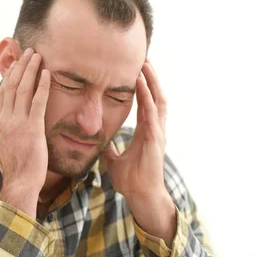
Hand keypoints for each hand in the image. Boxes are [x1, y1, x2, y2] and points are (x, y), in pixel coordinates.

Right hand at [0, 48, 49, 217]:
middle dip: (20, 67)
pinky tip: (47, 74)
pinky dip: (42, 85)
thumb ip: (9, 131)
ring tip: (37, 56)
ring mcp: (18, 123)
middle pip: (11, 86)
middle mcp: (5, 120)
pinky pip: (38, 101)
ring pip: (22, 89)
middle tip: (27, 52)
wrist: (19, 182)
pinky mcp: (32, 128)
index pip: (2, 93)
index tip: (15, 64)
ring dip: (30, 70)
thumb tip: (13, 124)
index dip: (9, 76)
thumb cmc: (17, 168)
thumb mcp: (7, 145)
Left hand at [103, 61, 176, 244]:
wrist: (140, 196)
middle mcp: (155, 129)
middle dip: (151, 78)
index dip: (143, 87)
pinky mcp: (155, 138)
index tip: (137, 71)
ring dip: (152, 81)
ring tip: (145, 64)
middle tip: (144, 59)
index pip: (146, 103)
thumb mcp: (114, 160)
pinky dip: (146, 96)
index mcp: (146, 132)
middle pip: (155, 96)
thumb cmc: (132, 180)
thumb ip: (109, 148)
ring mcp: (157, 133)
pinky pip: (151, 112)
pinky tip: (141, 83)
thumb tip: (98, 141)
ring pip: (157, 100)